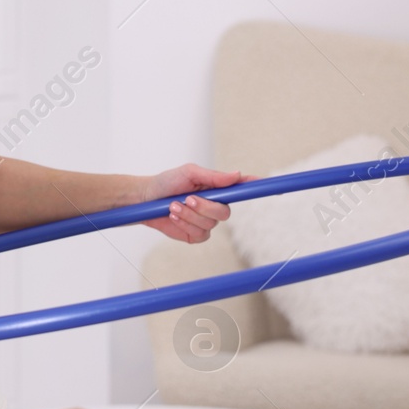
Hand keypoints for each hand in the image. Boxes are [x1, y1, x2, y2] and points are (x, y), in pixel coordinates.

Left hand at [133, 163, 253, 242]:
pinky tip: (174, 217)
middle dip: (205, 207)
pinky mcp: (195, 235)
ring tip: (174, 206)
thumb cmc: (167, 183)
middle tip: (187, 199)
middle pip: (225, 212)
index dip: (253, 186)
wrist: (146, 200)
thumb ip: (213, 177)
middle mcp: (214, 205)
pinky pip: (200, 234)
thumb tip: (237, 175)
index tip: (262, 183)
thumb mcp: (189, 173)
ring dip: (190, 215)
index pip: (240, 188)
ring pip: (210, 224)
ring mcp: (206, 221)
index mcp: (216, 189)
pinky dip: (185, 225)